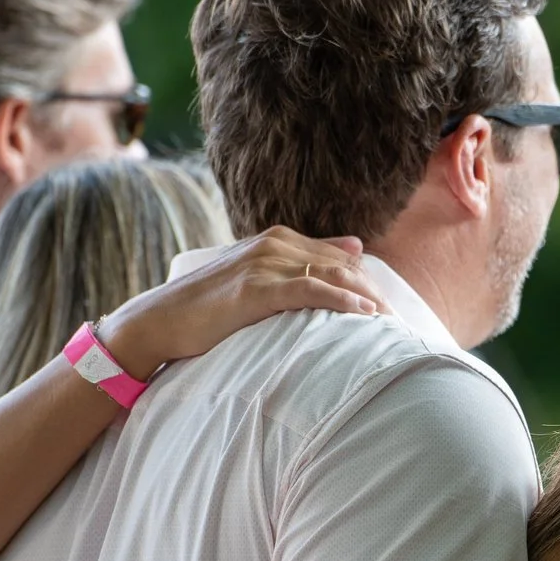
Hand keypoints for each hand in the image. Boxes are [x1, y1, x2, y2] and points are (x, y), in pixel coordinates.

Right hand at [99, 228, 386, 379]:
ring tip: (389, 321)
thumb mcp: (257, 278)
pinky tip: (363, 313)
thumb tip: (356, 247)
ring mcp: (263, 264)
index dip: (366, 280)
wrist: (161, 320)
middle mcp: (272, 244)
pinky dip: (341, 299)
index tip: (388, 305)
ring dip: (365, 297)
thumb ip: (302, 261)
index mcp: (275, 240)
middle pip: (340, 264)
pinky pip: (310, 289)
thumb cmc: (208, 306)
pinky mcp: (256, 289)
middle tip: (398, 319)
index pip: (336, 255)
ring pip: (330, 274)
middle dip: (372, 290)